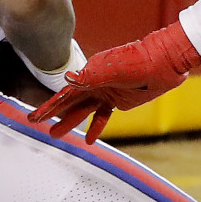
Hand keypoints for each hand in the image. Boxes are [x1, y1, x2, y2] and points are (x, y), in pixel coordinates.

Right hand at [30, 21, 200, 141]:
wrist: (165, 62)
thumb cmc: (141, 61)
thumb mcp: (115, 69)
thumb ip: (91, 76)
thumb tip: (67, 78)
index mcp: (91, 74)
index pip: (65, 93)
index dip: (49, 106)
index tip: (35, 116)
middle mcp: (95, 82)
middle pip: (70, 101)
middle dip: (53, 112)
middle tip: (37, 123)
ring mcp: (106, 92)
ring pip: (83, 110)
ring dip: (70, 121)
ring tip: (55, 134)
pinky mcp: (118, 100)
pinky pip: (102, 115)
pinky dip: (95, 127)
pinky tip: (89, 139)